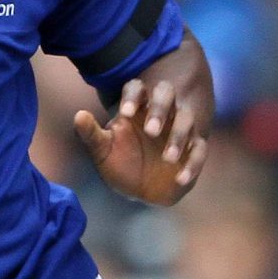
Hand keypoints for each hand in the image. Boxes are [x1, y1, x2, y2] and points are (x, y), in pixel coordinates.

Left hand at [74, 69, 208, 205]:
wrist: (140, 190)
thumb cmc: (120, 162)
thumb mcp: (103, 150)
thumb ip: (91, 134)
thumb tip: (79, 115)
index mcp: (137, 106)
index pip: (137, 88)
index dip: (132, 97)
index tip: (125, 114)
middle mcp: (161, 112)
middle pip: (166, 93)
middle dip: (160, 108)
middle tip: (151, 131)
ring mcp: (179, 129)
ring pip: (186, 120)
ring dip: (179, 137)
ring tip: (168, 158)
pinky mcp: (193, 150)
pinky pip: (199, 150)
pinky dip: (192, 164)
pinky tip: (180, 179)